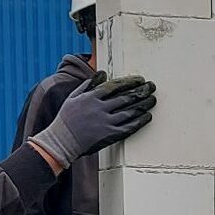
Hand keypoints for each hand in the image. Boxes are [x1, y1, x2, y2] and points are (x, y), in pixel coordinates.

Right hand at [31, 72, 155, 167]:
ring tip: (153, 99)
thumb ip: (89, 84)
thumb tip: (102, 73)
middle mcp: (100, 108)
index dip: (130, 82)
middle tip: (152, 87)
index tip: (140, 79)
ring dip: (143, 105)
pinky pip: (128, 127)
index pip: (115, 86)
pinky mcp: (109, 136)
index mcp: (91, 97)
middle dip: (141, 91)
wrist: (61, 141)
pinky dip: (139, 121)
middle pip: (125, 97)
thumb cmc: (66, 119)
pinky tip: (148, 116)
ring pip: (130, 111)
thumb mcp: (74, 97)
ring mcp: (105, 122)